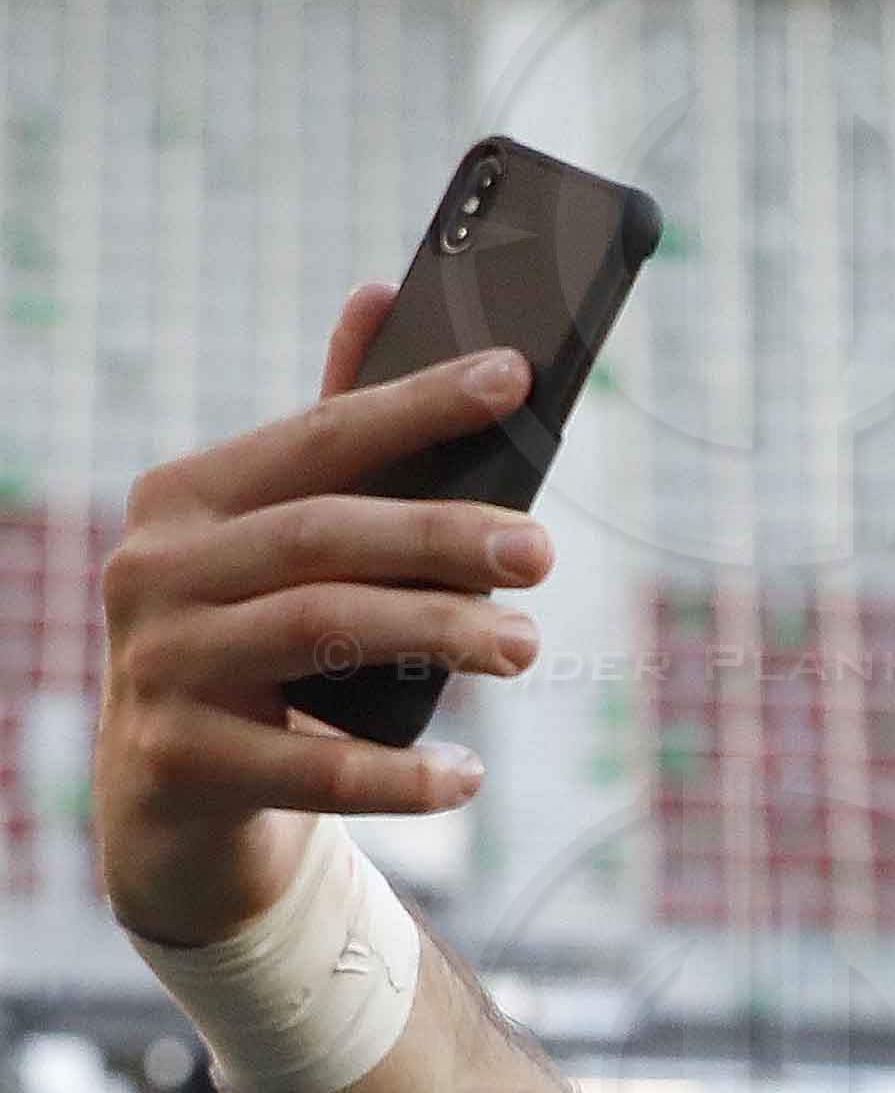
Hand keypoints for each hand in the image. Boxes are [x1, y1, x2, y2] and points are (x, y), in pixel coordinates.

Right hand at [93, 294, 551, 947]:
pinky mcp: (179, 762)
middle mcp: (154, 569)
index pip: (318, 437)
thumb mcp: (278, 541)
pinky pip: (308, 764)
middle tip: (542, 551)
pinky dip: (397, 773)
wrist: (172, 797)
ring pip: (316, 630)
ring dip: (435, 633)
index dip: (416, 404)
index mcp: (185, 498)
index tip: (515, 376)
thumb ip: (331, 437)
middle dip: (441, 534)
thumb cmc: (256, 642)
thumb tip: (378, 295)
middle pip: (322, 536)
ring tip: (526, 645)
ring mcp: (159, 665)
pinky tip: (466, 776)